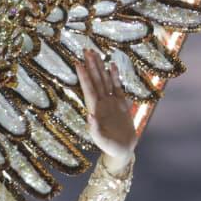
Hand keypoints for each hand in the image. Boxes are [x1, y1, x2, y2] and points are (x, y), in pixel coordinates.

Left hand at [76, 49, 136, 172]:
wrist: (122, 150)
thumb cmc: (110, 148)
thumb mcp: (101, 140)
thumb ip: (95, 128)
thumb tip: (89, 114)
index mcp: (96, 110)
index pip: (89, 90)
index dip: (84, 77)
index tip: (78, 63)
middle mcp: (102, 104)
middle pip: (95, 81)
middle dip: (91, 66)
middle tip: (86, 50)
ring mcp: (111, 103)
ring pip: (104, 81)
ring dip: (100, 68)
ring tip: (96, 54)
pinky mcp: (121, 104)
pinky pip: (117, 87)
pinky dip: (114, 77)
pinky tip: (111, 66)